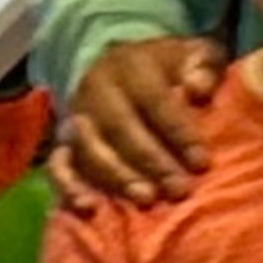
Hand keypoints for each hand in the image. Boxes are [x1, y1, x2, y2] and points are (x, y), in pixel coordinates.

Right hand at [56, 36, 221, 208]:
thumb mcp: (193, 56)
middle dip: (151, 161)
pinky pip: (58, 164)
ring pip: (90, 149)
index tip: (200, 162)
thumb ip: (204, 66)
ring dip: (118, 176)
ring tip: (147, 199)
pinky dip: (70, 186)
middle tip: (178, 189)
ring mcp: (77, 116)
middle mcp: (98, 89)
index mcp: (132, 65)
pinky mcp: (63, 142)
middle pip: (120, 127)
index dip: (177, 132)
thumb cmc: (169, 70)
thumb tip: (197, 88)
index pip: (154, 100)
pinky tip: (89, 207)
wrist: (121, 67)